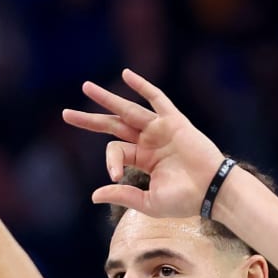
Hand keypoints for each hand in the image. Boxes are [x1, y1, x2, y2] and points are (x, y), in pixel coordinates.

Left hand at [61, 68, 224, 217]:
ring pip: (128, 110)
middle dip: (90, 120)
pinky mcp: (174, 121)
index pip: (116, 152)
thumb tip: (93, 196)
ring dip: (107, 99)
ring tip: (86, 88)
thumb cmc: (184, 200)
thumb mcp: (148, 202)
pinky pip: (156, 99)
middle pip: (114, 126)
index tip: (116, 176)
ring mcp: (160, 129)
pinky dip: (142, 87)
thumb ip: (123, 195)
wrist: (212, 191)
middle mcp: (148, 141)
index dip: (111, 162)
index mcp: (143, 159)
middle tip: (66, 115)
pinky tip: (126, 75)